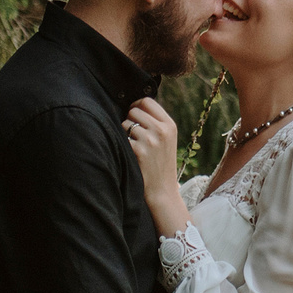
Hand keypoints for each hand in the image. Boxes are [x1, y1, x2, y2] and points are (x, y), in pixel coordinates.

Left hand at [122, 97, 187, 234]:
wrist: (163, 191)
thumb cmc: (161, 163)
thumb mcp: (167, 139)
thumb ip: (155, 121)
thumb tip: (134, 105)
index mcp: (169, 125)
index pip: (147, 101)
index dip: (136, 105)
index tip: (133, 115)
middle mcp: (162, 130)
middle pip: (134, 111)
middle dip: (130, 121)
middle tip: (134, 136)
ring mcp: (151, 140)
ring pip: (126, 123)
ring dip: (125, 133)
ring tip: (135, 146)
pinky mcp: (139, 151)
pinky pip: (122, 138)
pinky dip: (123, 145)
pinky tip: (131, 155)